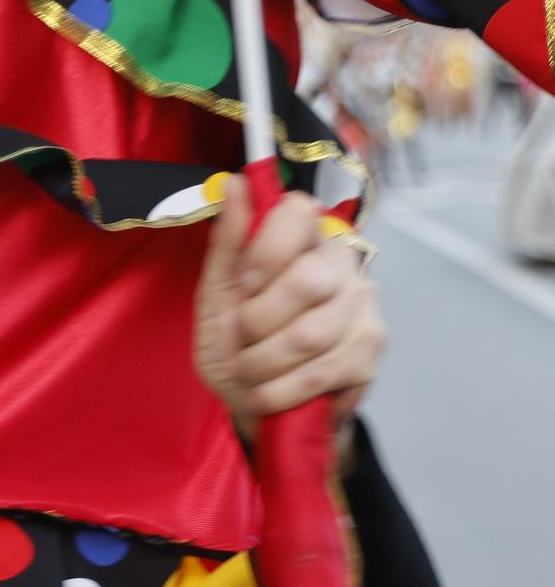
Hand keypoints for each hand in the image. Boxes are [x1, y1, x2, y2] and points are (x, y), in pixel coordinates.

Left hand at [194, 180, 384, 432]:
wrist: (254, 403)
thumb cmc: (234, 341)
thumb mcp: (217, 292)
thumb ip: (229, 241)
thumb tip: (235, 182)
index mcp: (303, 239)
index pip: (298, 212)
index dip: (263, 253)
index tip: (243, 288)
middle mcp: (342, 265)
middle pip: (307, 280)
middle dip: (257, 321)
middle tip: (242, 337)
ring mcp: (363, 310)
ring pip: (311, 334)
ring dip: (263, 362)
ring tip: (250, 368)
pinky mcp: (370, 355)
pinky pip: (323, 372)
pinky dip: (281, 388)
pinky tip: (269, 390)